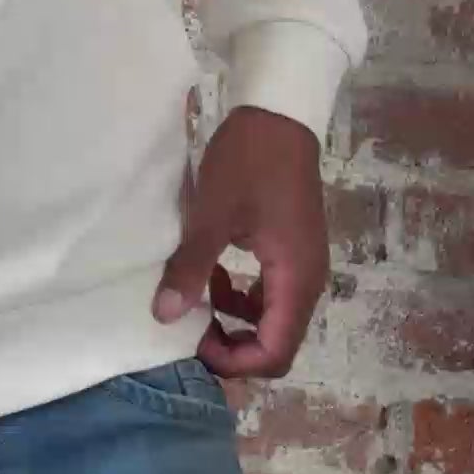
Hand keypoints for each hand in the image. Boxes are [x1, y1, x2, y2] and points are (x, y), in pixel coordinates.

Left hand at [152, 107, 329, 380]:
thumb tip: (164, 316)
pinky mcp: (294, 247)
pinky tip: (216, 272)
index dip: (235, 362)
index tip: (195, 343)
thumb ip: (191, 266)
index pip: (275, 353)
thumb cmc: (248, 162)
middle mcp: (309, 279)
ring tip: (199, 297)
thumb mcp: (212, 214)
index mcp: (296, 279)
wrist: (279, 111)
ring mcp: (304, 262)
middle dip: (235, 346)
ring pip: (275, 318)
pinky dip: (244, 294)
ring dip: (238, 320)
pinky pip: (272, 290)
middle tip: (193, 328)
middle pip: (279, 342)